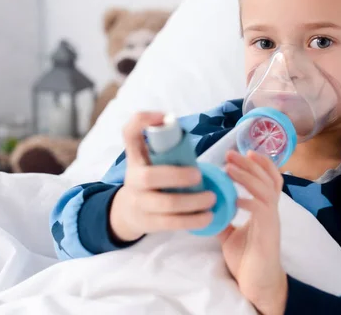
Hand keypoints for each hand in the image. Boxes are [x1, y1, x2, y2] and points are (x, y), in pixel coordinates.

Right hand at [110, 112, 215, 241]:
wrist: (128, 212)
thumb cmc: (150, 179)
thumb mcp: (151, 160)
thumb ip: (167, 149)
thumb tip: (196, 137)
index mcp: (135, 157)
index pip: (130, 133)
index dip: (143, 122)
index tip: (166, 118)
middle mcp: (133, 178)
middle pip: (149, 177)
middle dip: (177, 176)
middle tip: (199, 175)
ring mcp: (140, 202)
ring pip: (165, 204)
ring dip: (193, 202)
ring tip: (211, 198)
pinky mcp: (149, 223)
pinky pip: (172, 223)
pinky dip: (193, 221)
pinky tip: (208, 217)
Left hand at [219, 150, 287, 314]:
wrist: (258, 284)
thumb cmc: (248, 259)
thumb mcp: (230, 235)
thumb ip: (223, 219)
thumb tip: (207, 207)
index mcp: (265, 210)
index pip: (270, 180)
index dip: (261, 164)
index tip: (245, 151)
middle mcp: (272, 211)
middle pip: (268, 179)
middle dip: (250, 163)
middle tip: (232, 153)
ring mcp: (271, 221)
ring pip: (266, 190)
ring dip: (248, 176)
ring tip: (230, 167)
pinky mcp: (268, 232)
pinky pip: (262, 209)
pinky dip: (249, 199)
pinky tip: (236, 197)